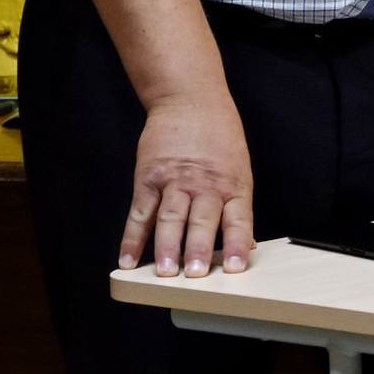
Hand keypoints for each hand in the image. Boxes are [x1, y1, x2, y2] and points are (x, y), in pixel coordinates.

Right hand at [118, 94, 254, 277]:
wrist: (190, 99)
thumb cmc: (219, 136)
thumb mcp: (239, 168)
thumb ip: (237, 207)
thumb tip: (246, 244)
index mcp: (233, 184)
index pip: (238, 219)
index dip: (236, 244)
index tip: (234, 268)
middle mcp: (205, 184)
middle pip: (201, 220)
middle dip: (197, 248)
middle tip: (193, 274)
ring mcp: (175, 180)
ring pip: (170, 217)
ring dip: (167, 246)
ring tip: (164, 272)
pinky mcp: (149, 178)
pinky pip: (140, 212)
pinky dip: (132, 238)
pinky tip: (128, 258)